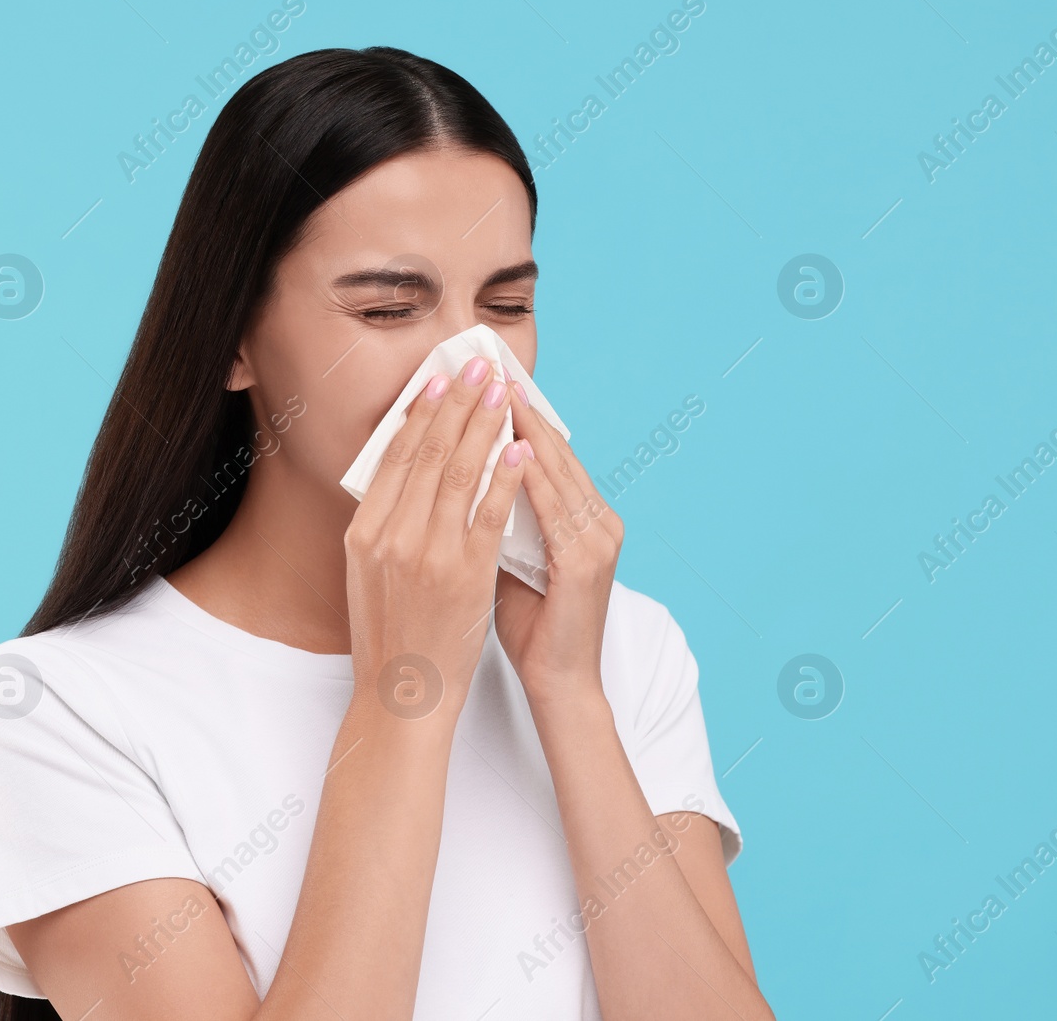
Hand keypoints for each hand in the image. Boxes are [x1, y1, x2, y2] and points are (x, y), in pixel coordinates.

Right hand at [343, 355, 528, 725]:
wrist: (403, 695)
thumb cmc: (389, 635)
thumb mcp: (366, 573)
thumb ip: (382, 526)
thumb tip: (400, 474)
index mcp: (364, 533)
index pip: (396, 457)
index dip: (421, 413)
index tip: (440, 381)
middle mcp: (393, 536)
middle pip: (429, 454)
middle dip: (459, 404)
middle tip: (479, 367)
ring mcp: (430, 554)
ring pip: (460, 474)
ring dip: (485, 425)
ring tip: (503, 392)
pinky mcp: (467, 574)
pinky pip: (490, 514)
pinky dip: (507, 477)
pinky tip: (521, 450)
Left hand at [493, 378, 623, 702]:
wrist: (561, 686)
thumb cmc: (532, 628)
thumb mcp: (512, 561)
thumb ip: (498, 520)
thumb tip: (456, 479)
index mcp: (584, 520)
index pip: (548, 456)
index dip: (516, 418)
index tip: (483, 385)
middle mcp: (599, 521)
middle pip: (555, 452)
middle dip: (518, 410)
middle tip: (486, 370)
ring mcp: (598, 538)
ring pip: (556, 470)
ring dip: (523, 430)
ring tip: (492, 393)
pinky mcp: (588, 560)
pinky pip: (555, 507)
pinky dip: (529, 475)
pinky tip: (506, 449)